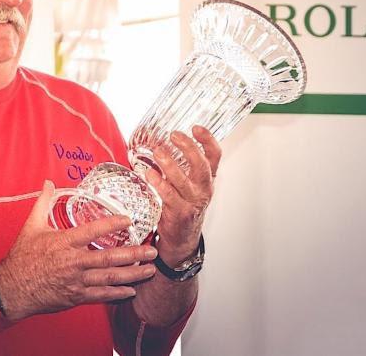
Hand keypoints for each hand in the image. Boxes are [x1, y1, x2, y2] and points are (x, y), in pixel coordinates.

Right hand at [0, 180, 158, 320]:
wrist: (11, 289)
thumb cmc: (22, 257)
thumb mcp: (31, 226)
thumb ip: (43, 203)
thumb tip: (48, 182)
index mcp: (64, 242)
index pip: (93, 231)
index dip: (112, 224)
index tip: (129, 220)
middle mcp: (73, 262)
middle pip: (109, 257)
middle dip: (134, 254)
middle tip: (152, 250)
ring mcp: (76, 281)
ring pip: (109, 277)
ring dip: (132, 274)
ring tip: (150, 270)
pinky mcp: (75, 296)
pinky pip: (100, 295)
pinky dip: (117, 294)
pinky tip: (131, 291)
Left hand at [145, 125, 221, 266]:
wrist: (183, 238)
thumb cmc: (183, 205)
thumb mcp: (189, 184)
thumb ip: (183, 166)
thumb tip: (164, 141)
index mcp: (208, 179)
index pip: (215, 156)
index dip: (208, 140)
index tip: (196, 127)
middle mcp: (203, 189)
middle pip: (201, 165)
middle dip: (188, 148)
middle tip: (174, 135)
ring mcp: (193, 202)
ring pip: (183, 180)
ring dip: (169, 165)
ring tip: (158, 152)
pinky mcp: (180, 213)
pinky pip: (169, 196)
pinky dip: (159, 183)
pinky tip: (150, 174)